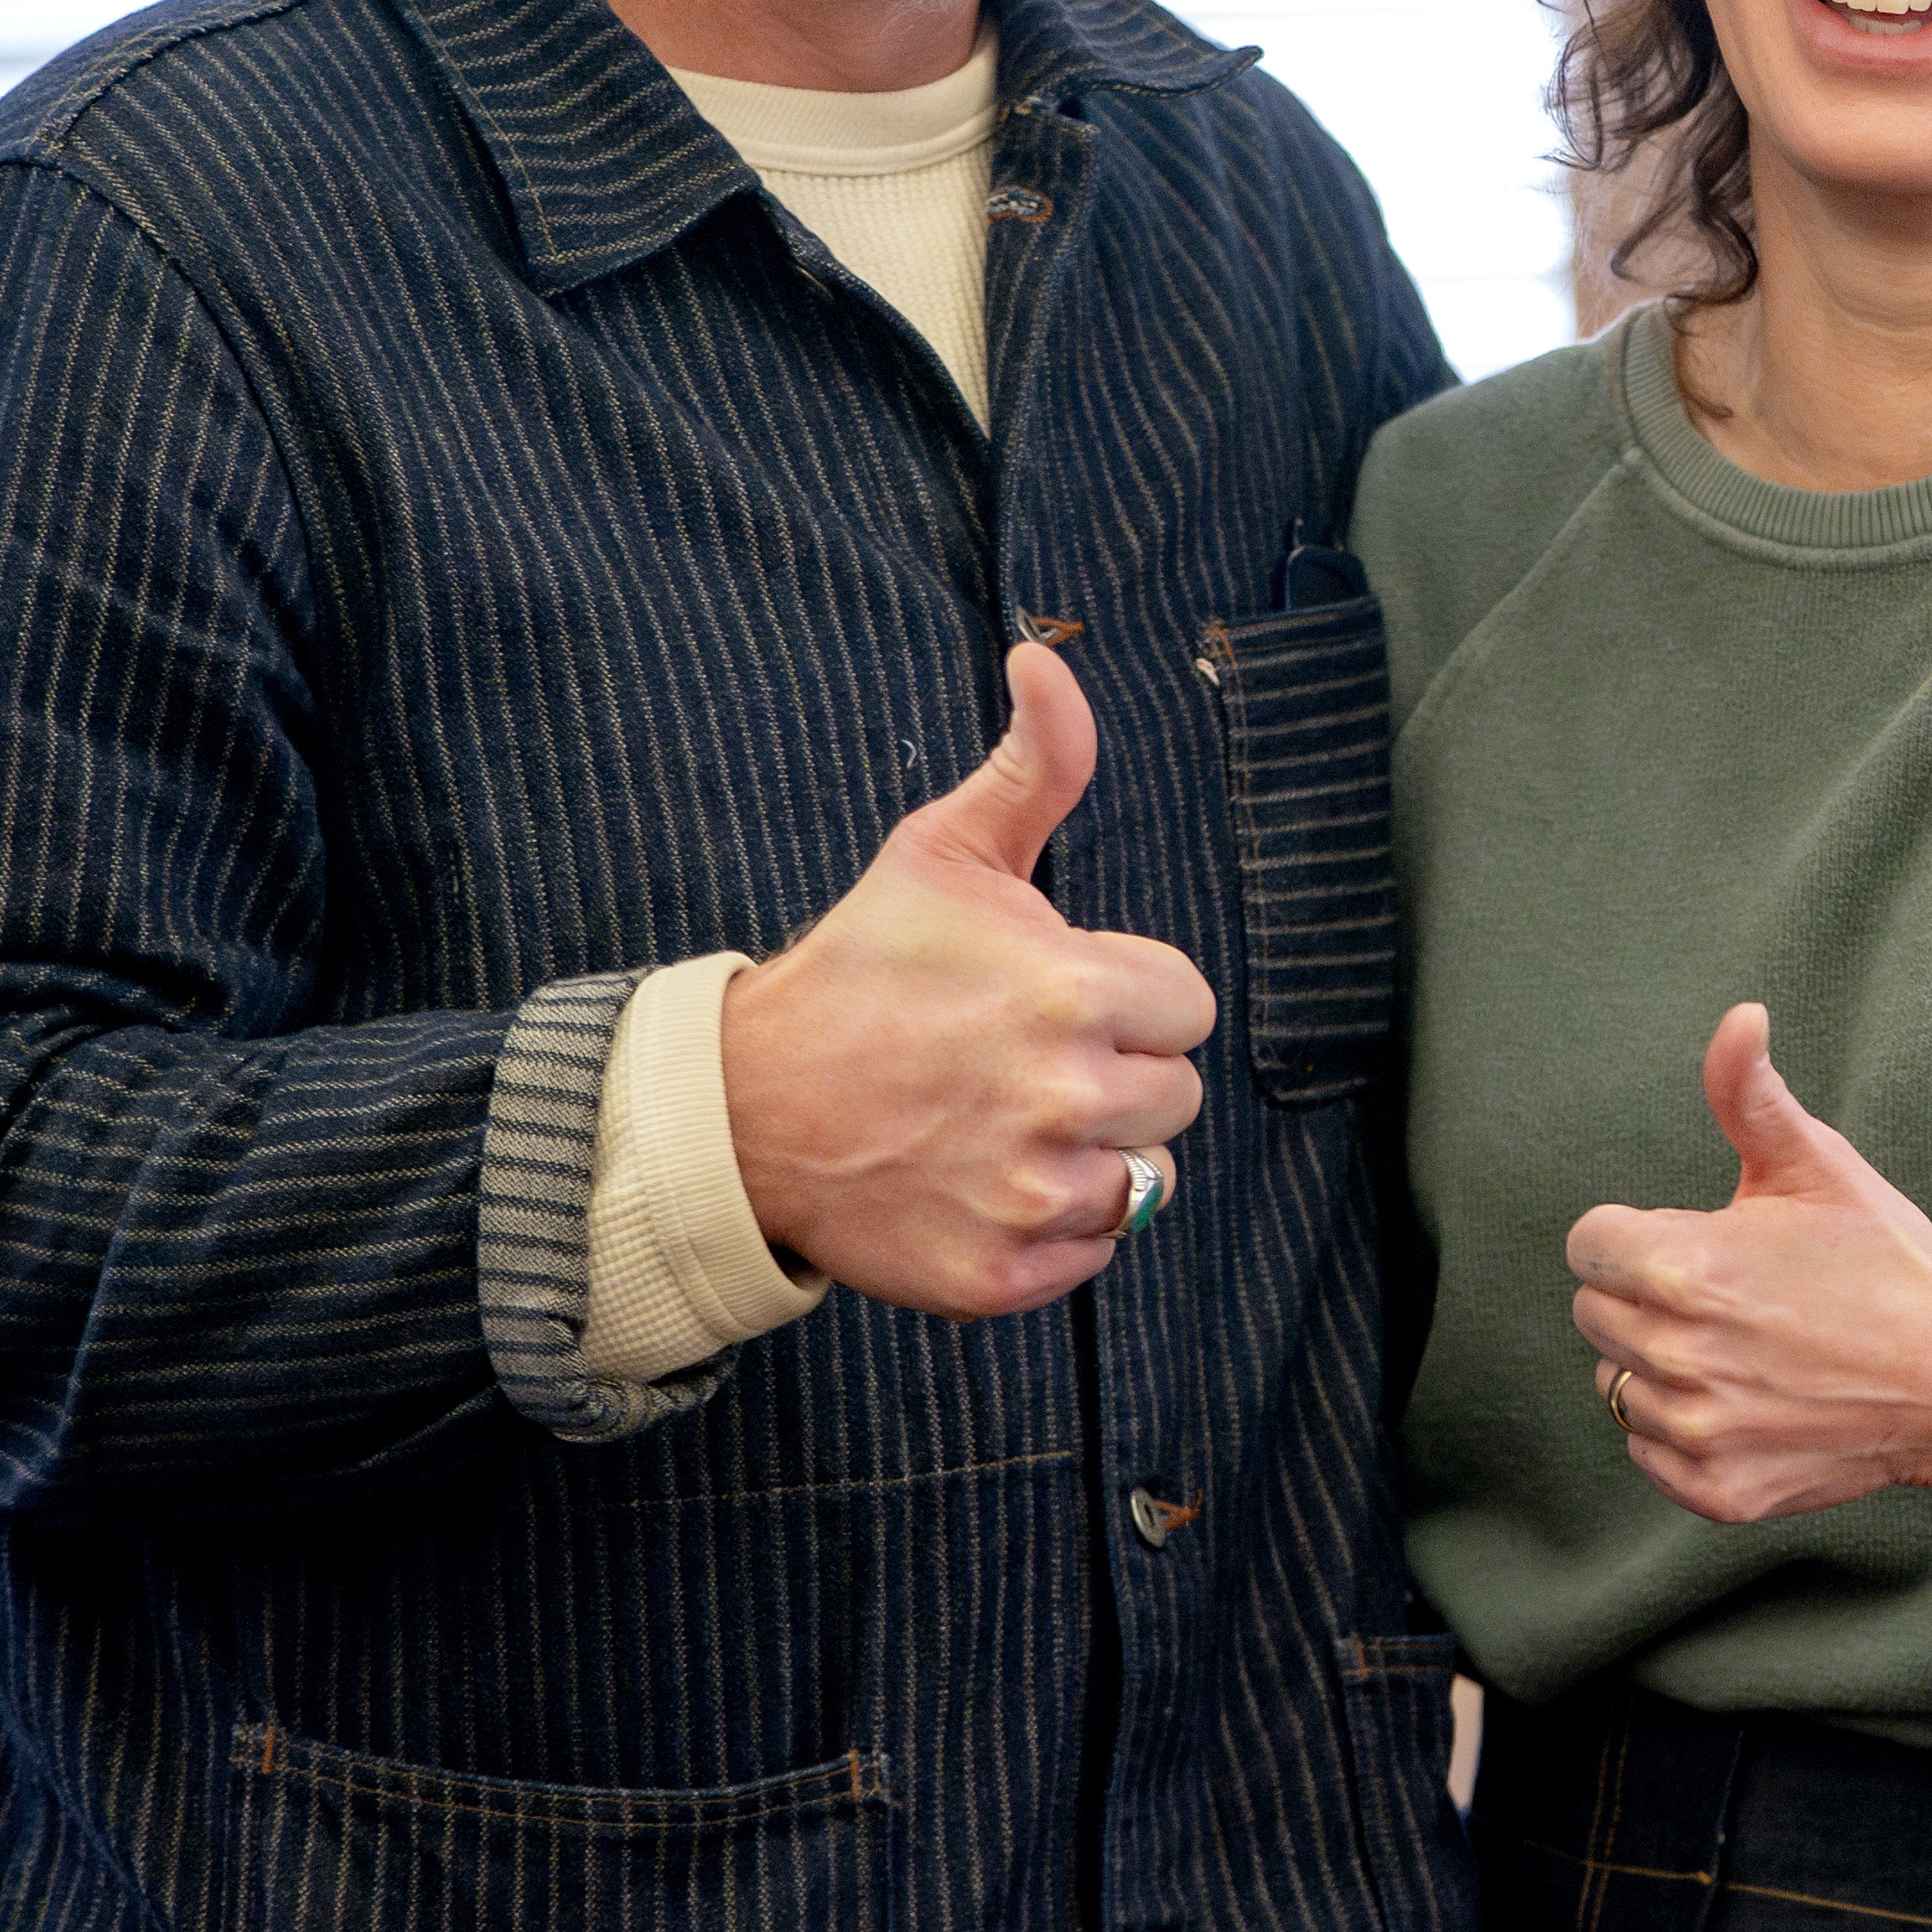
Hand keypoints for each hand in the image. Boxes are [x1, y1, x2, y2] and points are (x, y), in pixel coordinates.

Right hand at [722, 642, 1207, 1318]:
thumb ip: (1034, 761)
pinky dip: (1053, 1226)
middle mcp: (1065, 1101)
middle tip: (1019, 1058)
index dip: (1129, 996)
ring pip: (1145, 1181)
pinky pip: (1094, 1252)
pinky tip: (988, 1179)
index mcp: (1073, 993)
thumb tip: (1044, 656)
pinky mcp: (1000, 1276)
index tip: (1057, 995)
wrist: (742, 1108)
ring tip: (1005, 1120)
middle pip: (1175, 1094)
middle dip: (1114, 1071)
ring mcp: (1031, 1196)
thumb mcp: (944, 851)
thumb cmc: (858, 969)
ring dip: (1091, 1153)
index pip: (1188, 1006)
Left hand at [1567, 1005, 1931, 1526]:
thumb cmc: (1888, 1262)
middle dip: (1646, 1295)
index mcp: (1684, 1269)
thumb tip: (1738, 1015)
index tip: (1698, 1242)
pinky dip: (1682, 1430)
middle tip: (1731, 1294)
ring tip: (1746, 1349)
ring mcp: (1698, 1432)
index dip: (1638, 1236)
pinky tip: (1748, 1401)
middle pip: (1596, 1313)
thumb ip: (1748, 1092)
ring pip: (1617, 1384)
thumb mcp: (1818, 1164)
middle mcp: (1678, 1356)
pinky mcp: (1717, 1491)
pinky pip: (1648, 1451)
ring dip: (1661, 1364)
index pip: (1590, 1246)